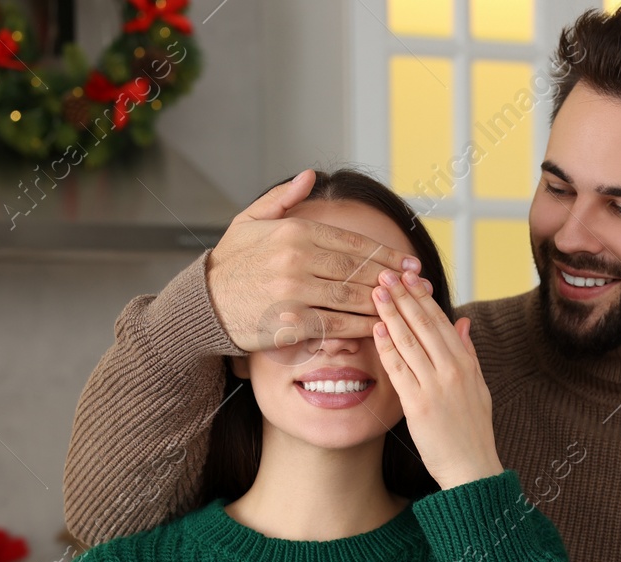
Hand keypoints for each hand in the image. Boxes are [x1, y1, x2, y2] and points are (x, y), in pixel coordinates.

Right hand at [205, 168, 421, 350]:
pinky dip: (363, 326)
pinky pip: (338, 325)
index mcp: (293, 231)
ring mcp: (295, 292)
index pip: (351, 242)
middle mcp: (297, 259)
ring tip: (408, 306)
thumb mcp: (249, 221)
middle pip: (358, 270)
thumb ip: (283, 198)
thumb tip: (311, 175)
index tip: (407, 261)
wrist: (202, 305)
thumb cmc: (230, 263)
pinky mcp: (292, 324)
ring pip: (352, 298)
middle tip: (418, 284)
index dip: (385, 253)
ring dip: (384, 302)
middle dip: (393, 278)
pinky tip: (380, 327)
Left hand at [371, 269, 502, 489]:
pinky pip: (399, 369)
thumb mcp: (478, 388)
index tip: (408, 277)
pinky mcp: (418, 405)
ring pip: (409, 341)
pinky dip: (387, 346)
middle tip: (385, 273)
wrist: (472, 469)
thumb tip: (462, 322)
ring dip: (391, 313)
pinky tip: (376, 328)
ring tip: (376, 291)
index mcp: (466, 364)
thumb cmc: (472, 431)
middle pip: (424, 325)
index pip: (441, 321)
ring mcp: (435, 387)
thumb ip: (468, 353)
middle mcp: (453, 371)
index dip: (422, 297)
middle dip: (403, 296)